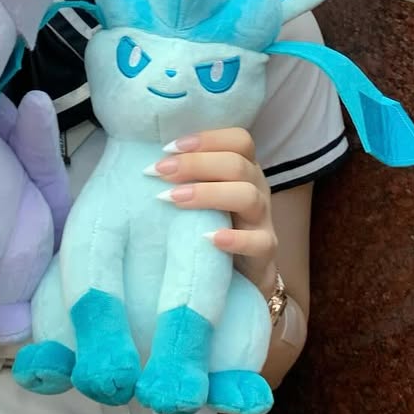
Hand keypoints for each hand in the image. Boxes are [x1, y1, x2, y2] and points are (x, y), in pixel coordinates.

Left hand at [148, 128, 277, 296]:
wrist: (241, 274)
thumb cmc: (212, 224)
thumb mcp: (202, 195)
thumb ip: (187, 176)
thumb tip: (147, 163)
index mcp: (244, 168)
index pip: (239, 140)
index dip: (207, 139)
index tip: (168, 148)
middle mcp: (257, 188)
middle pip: (238, 165)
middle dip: (196, 164)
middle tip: (159, 172)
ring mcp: (263, 219)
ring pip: (248, 196)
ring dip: (208, 194)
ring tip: (174, 199)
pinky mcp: (265, 250)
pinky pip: (260, 242)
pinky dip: (235, 239)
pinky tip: (208, 238)